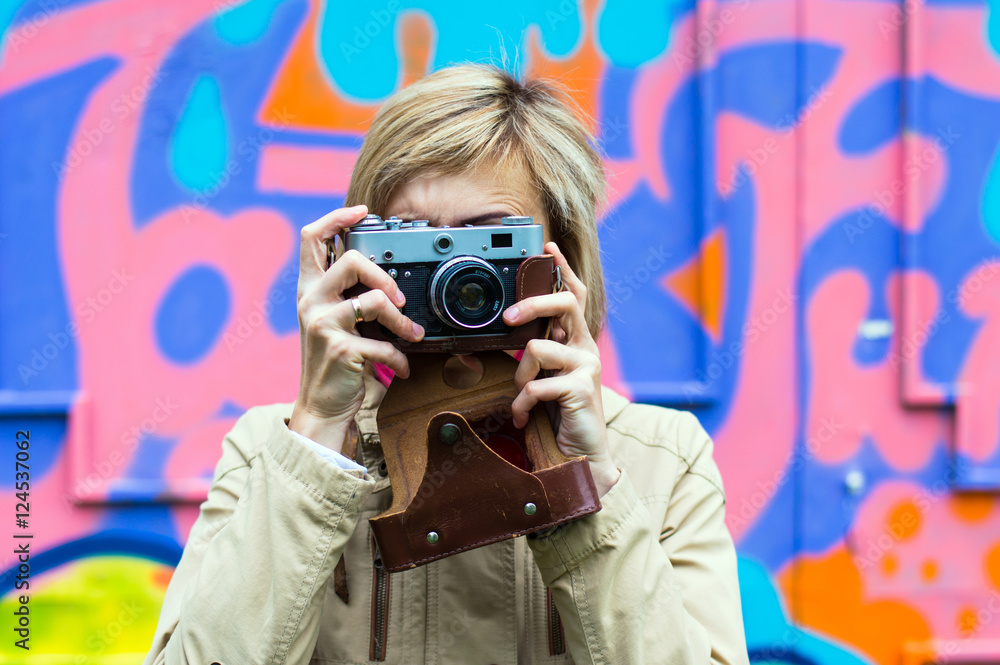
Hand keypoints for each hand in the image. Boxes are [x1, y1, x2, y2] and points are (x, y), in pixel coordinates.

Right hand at [289, 205, 423, 450]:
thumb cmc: (336, 364)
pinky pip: (384, 344)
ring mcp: (322, 324)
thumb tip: (386, 277)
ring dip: (402, 321)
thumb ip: (350, 297)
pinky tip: (402, 369)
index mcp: (309, 291)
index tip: (362, 212)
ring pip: (374, 300)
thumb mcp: (335, 323)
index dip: (336, 217)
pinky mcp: (340, 349)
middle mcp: (311, 302)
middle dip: (384, 276)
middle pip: (350, 261)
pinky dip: (400, 359)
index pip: (311, 238)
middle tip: (399, 299)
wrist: (321, 408)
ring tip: (411, 335)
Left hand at [503, 242, 619, 495]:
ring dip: (519, 378)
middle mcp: (585, 349)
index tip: (547, 248)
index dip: (562, 271)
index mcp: (576, 343)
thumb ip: (535, 358)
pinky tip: (523, 415)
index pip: (574, 297)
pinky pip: (536, 383)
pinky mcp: (581, 388)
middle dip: (532, 303)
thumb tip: (509, 336)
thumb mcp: (543, 381)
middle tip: (509, 319)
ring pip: (537, 348)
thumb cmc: (559, 418)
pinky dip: (521, 402)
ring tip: (521, 400)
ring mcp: (586, 367)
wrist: (580, 458)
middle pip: (564, 304)